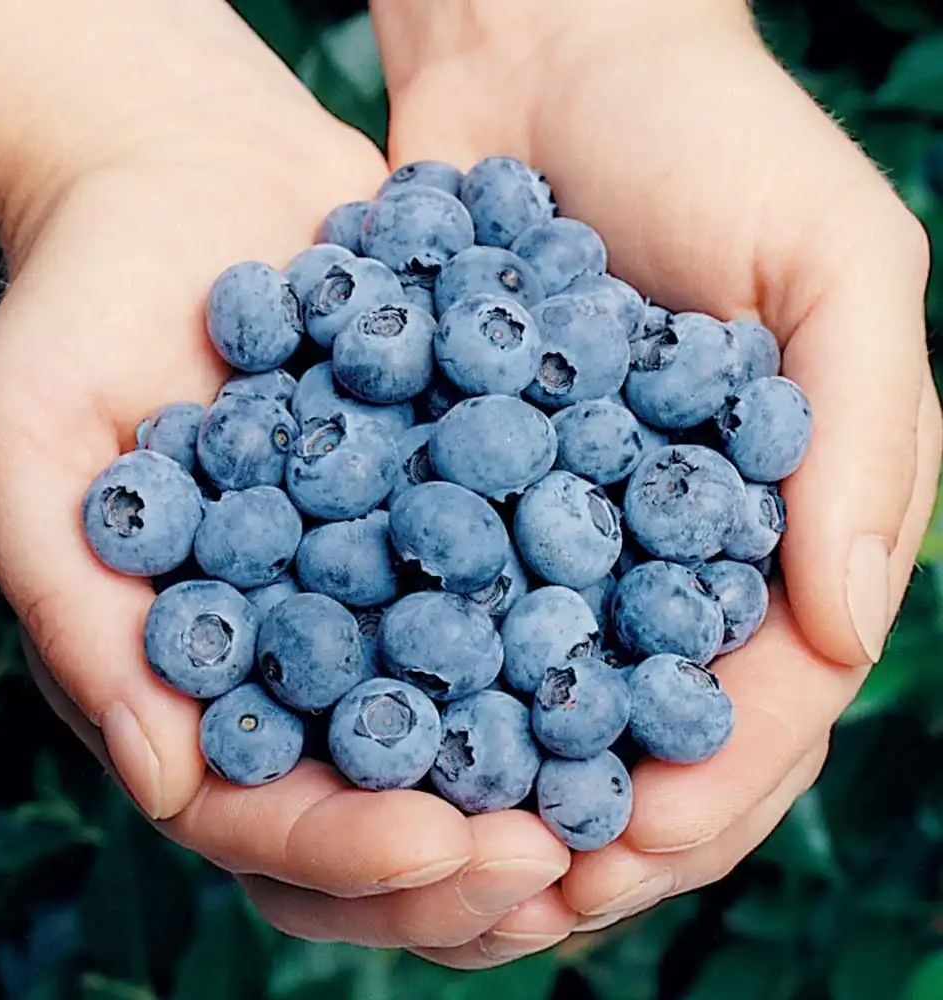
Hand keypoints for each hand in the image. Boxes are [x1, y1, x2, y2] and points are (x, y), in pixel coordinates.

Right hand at [0, 0, 570, 962]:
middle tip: (563, 854)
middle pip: (386, 791)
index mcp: (196, 666)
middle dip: (469, 838)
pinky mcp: (457, 490)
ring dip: (552, 758)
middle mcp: (305, 639)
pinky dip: (592, 609)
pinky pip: (528, 569)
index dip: (347, 842)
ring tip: (640, 775)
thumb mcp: (27, 441)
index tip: (444, 845)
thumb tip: (162, 780)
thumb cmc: (78, 301)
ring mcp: (388, 571)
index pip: (264, 808)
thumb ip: (73, 609)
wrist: (186, 171)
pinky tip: (667, 628)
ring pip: (474, 704)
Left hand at [295, 0, 941, 966]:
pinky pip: (455, 609)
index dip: (710, 784)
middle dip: (604, 820)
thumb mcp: (834, 261)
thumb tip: (850, 627)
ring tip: (451, 854)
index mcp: (786, 520)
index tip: (634, 849)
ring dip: (511, 786)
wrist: (553, 60)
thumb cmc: (714, 138)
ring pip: (549, 696)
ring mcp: (573, 525)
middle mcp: (678, 545)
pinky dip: (429, 683)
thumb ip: (862, 442)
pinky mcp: (475, 487)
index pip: (768, 695)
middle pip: (651, 726)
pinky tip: (383, 740)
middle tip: (532, 895)